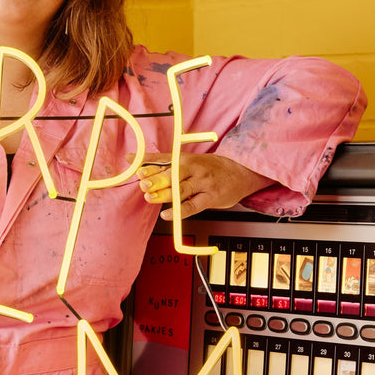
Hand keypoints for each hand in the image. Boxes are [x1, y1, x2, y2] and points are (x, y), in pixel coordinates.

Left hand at [139, 153, 271, 221]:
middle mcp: (193, 169)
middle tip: (144, 184)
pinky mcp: (210, 198)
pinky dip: (180, 211)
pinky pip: (193, 206)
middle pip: (173, 174)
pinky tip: (167, 215)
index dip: (149, 165)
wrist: (240, 172)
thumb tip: (133, 160)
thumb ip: (161, 162)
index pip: (164, 160)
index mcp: (185, 159)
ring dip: (165, 194)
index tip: (136, 168)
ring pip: (181, 189)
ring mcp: (203, 183)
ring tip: (150, 198)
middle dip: (157, 179)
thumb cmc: (209, 168)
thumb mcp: (187, 160)